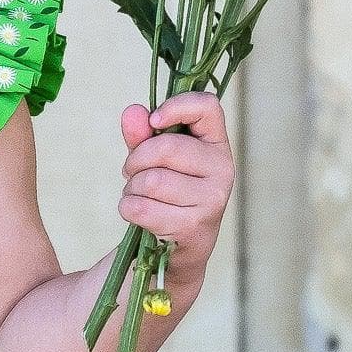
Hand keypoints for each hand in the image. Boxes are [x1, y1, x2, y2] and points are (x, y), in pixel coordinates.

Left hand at [117, 87, 233, 279]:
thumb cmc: (169, 192)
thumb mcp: (156, 159)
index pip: (207, 106)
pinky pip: (142, 208)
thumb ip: (143, 134)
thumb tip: (132, 112)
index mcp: (216, 143)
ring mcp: (212, 199)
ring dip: (132, 188)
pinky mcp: (193, 226)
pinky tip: (137, 212)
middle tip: (132, 171)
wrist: (181, 245)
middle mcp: (223, 168)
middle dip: (136, 160)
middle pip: (165, 148)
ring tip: (138, 194)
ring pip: (151, 181)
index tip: (154, 120)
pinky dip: (128, 207)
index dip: (177, 106)